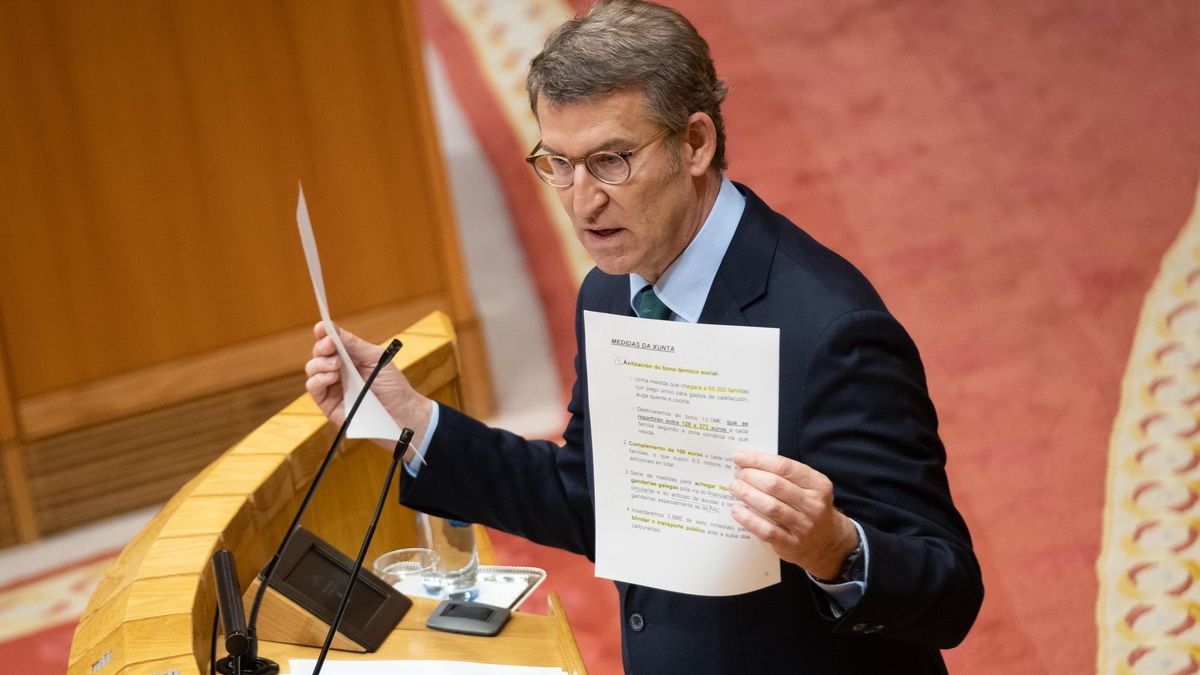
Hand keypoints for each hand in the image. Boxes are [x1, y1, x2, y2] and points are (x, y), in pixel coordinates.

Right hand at [303, 322, 433, 451]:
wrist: (401, 412)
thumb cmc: (392, 385)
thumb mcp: (375, 358)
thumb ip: (354, 344)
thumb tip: (332, 329)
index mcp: (349, 357)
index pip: (330, 342)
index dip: (323, 333)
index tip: (321, 328)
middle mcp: (338, 370)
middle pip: (318, 353)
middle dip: (322, 346)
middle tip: (330, 345)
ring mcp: (332, 387)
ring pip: (312, 369)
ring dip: (320, 362)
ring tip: (337, 364)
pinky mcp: (328, 404)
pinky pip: (313, 388)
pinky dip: (318, 379)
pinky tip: (331, 377)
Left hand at [730, 450, 858, 579]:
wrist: (828, 541)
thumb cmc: (809, 507)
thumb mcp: (809, 487)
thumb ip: (786, 475)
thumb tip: (750, 463)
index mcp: (818, 484)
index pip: (785, 467)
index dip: (759, 460)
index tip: (740, 457)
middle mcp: (813, 504)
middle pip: (776, 485)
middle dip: (751, 476)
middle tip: (737, 474)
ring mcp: (804, 526)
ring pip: (771, 507)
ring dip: (748, 494)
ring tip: (734, 488)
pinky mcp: (792, 544)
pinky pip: (767, 530)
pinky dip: (749, 520)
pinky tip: (737, 510)